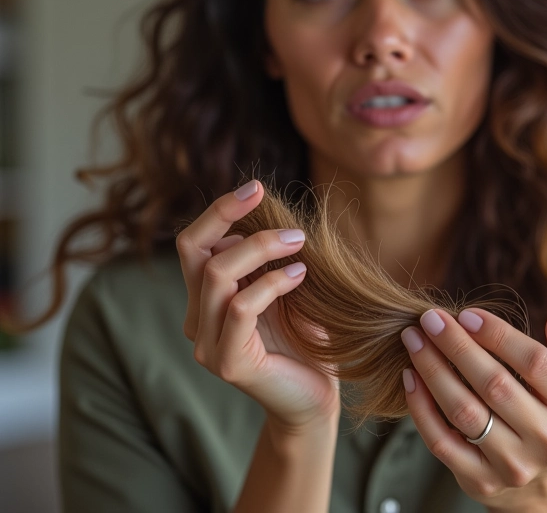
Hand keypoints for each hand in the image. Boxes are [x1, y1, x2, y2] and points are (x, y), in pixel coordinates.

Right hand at [176, 180, 340, 430]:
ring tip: (299, 242)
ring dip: (261, 248)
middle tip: (279, 210)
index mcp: (204, 299)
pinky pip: (241, 307)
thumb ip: (263, 259)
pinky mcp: (228, 363)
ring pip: (217, 275)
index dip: (219, 210)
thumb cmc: (302, 338)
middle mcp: (196, 319)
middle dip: (232, 217)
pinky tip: (301, 275)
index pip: (193, 243)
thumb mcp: (281, 288)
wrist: (314, 397)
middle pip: (195, 251)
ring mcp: (207, 344)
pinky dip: (272, 283)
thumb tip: (261, 211)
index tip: (256, 187)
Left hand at [401, 308, 546, 510]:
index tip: (467, 314)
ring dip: (433, 370)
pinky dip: (421, 407)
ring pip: (464, 412)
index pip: (535, 363)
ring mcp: (514, 466)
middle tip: (429, 319)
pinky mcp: (481, 481)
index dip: (498, 335)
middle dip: (456, 346)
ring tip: (414, 340)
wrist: (544, 483)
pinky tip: (410, 376)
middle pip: (494, 385)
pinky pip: (442, 442)